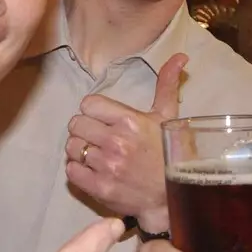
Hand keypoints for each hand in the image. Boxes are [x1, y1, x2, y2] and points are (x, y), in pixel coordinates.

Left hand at [65, 52, 185, 232]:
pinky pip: (71, 170)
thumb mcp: (168, 117)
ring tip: (94, 153)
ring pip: (71, 147)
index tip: (103, 119)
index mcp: (130, 121)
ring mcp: (106, 166)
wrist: (171, 196)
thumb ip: (166, 85)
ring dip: (79, 149)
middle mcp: (116, 142)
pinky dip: (78, 170)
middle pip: (76, 124)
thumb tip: (180, 56)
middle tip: (97, 137)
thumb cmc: (168, 153)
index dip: (93, 111)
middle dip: (85, 129)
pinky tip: (92, 170)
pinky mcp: (99, 187)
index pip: (88, 104)